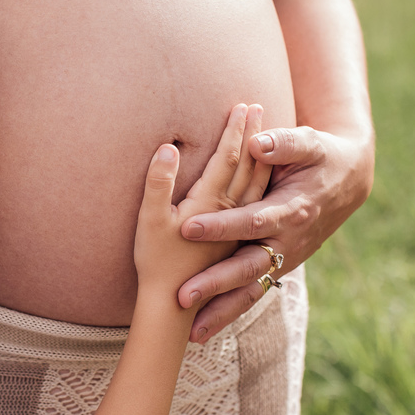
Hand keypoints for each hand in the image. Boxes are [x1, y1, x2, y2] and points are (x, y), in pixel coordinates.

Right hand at [134, 104, 270, 301]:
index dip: (234, 130)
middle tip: (257, 106)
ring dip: (262, 157)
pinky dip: (263, 185)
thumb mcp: (150, 222)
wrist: (172, 309)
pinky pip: (259, 205)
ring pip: (258, 186)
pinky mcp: (240, 242)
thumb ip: (159, 183)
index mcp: (212, 204)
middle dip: (252, 135)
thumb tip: (168, 148)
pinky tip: (263, 179)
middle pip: (250, 167)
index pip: (229, 158)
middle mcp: (233, 214)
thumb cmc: (155, 263)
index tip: (240, 105)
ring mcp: (240, 229)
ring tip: (264, 133)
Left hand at [178, 123, 374, 342]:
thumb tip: (257, 143)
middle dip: (216, 284)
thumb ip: (284, 143)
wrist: (347, 182)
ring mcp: (285, 259)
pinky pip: (253, 294)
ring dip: (221, 312)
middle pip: (248, 267)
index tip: (188, 228)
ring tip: (191, 333)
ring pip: (251, 290)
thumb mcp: (309, 143)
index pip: (252, 221)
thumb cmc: (320, 157)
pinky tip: (204, 330)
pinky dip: (230, 313)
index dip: (222, 225)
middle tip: (183, 296)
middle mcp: (289, 241)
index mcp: (292, 209)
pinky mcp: (279, 268)